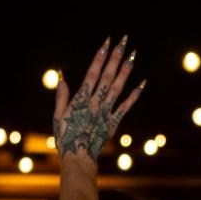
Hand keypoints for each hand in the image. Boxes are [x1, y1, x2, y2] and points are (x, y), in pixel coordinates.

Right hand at [53, 37, 145, 160]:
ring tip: (133, 55)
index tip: (107, 42)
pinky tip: (142, 83)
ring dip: (126, 70)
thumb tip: (61, 75)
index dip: (100, 57)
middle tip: (124, 41)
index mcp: (81, 100)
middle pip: (107, 76)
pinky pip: (125, 107)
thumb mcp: (58, 116)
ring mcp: (106, 112)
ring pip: (118, 88)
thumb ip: (61, 95)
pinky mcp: (113, 122)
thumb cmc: (65, 137)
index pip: (92, 74)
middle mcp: (95, 103)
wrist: (77, 158)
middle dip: (115, 57)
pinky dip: (134, 95)